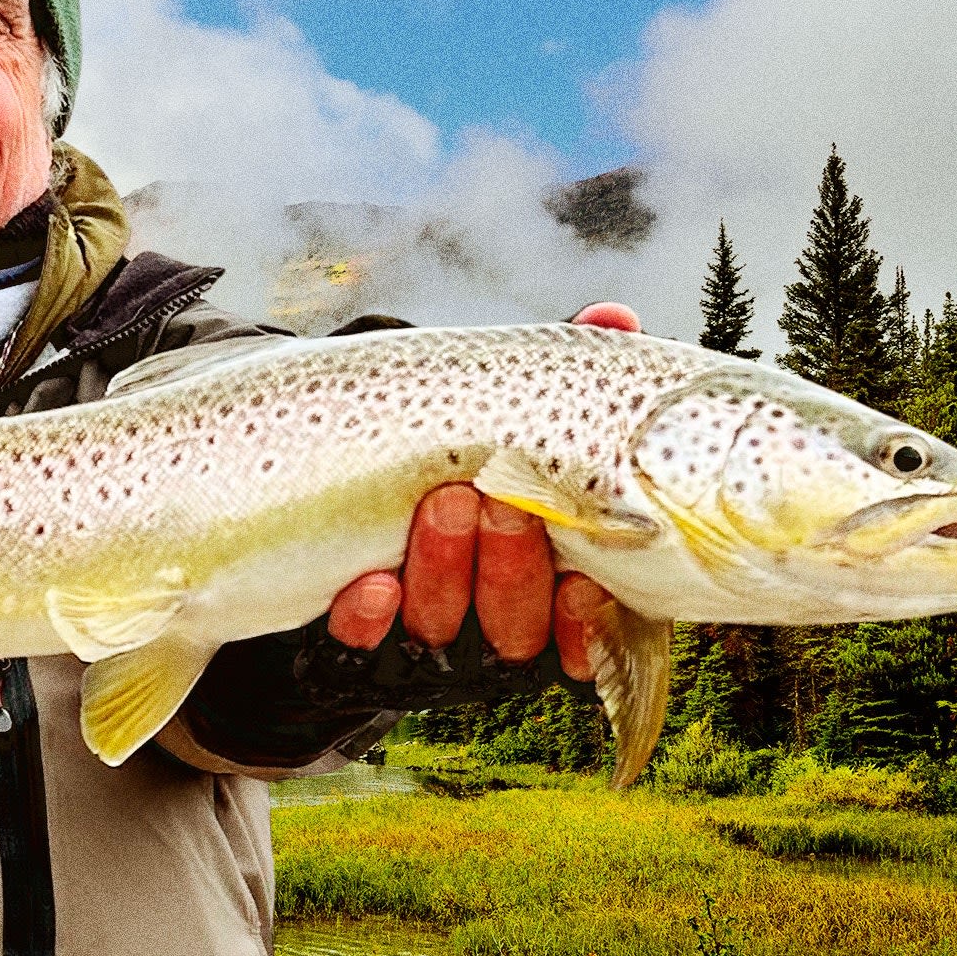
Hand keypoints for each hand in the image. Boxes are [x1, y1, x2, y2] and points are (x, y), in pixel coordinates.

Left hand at [325, 301, 642, 681]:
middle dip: (510, 567)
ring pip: (441, 623)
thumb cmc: (458, 432)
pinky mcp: (355, 621)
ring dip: (445, 570)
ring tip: (442, 503)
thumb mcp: (512, 400)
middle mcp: (490, 610)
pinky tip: (372, 584)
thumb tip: (614, 319)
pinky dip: (367, 614)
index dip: (584, 621)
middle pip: (513, 622)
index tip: (582, 587)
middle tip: (497, 499)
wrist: (343, 442)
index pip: (579, 619)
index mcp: (549, 573)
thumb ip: (566, 371)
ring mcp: (422, 618)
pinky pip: (359, 636)